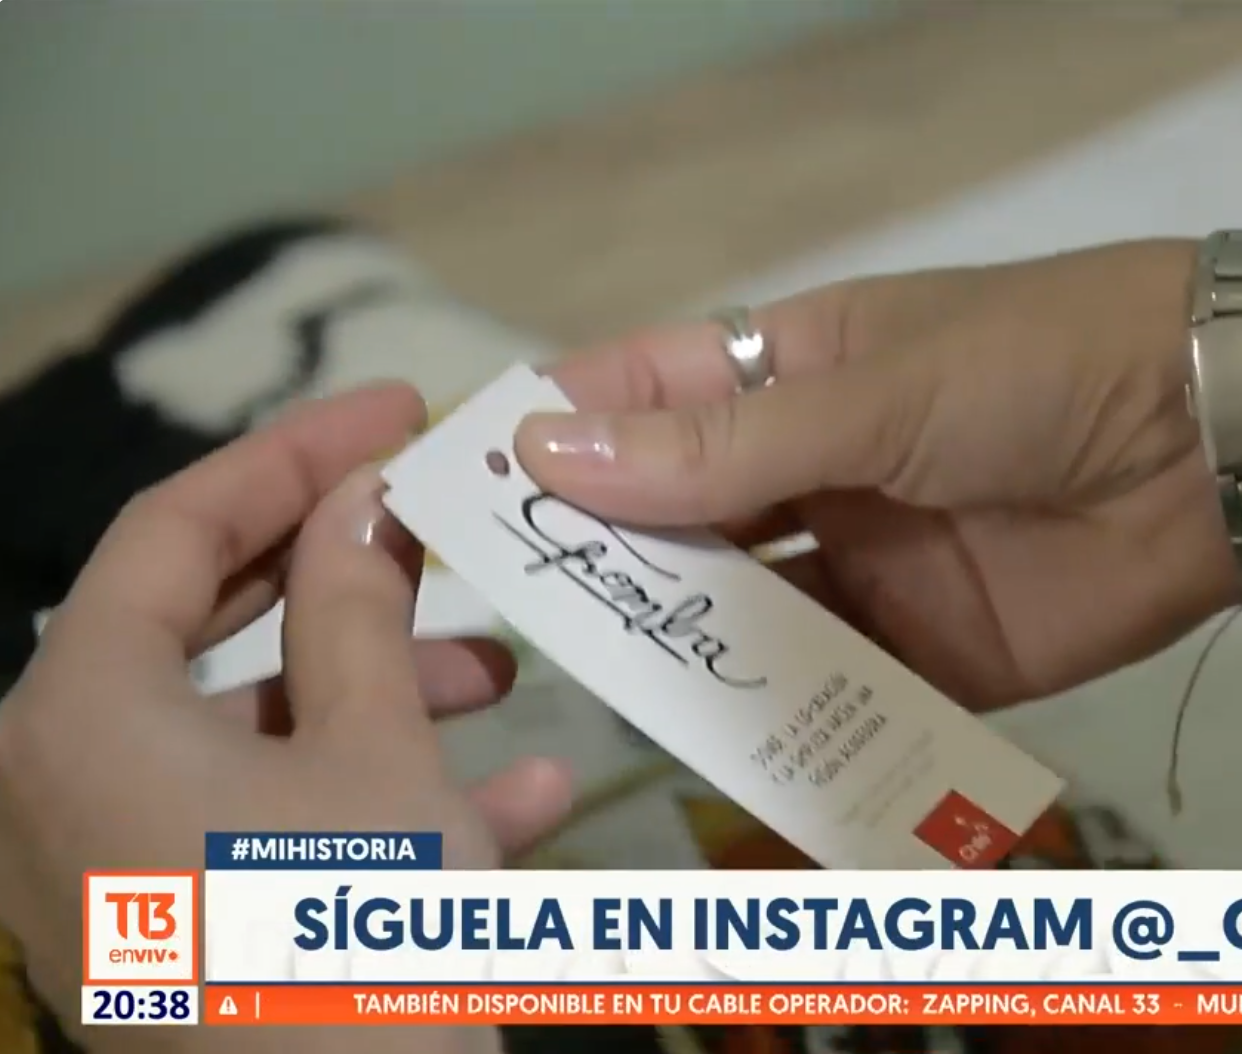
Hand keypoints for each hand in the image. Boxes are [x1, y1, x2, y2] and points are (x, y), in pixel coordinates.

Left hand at [0, 385, 573, 1052]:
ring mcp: (116, 866)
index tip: (400, 410)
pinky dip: (379, 798)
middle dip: (352, 581)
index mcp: (80, 715)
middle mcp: (65, 782)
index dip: (294, 453)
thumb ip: (358, 603)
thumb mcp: (378, 749)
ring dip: (386, 693)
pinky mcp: (179, 930)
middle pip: (212, 628)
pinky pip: (272, 828)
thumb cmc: (354, 938)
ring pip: (256, 733)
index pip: (174, 530)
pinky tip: (525, 796)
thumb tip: (363, 499)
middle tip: (448, 526)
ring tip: (508, 676)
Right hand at [519, 241, 1240, 709]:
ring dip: (683, 644)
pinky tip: (715, 745)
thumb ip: (724, 447)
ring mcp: (867, 564)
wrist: (1217, 444)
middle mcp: (815, 470)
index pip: (646, 396)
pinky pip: (830, 689)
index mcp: (794, 372)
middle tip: (517, 612)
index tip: (466, 485)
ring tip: (602, 684)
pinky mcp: (924, 651)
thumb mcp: (875, 393)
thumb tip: (550, 450)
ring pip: (744, 613)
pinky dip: (779, 718)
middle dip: (609, 557)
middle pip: (681, 518)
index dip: (560, 434)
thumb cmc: (1035, 369)